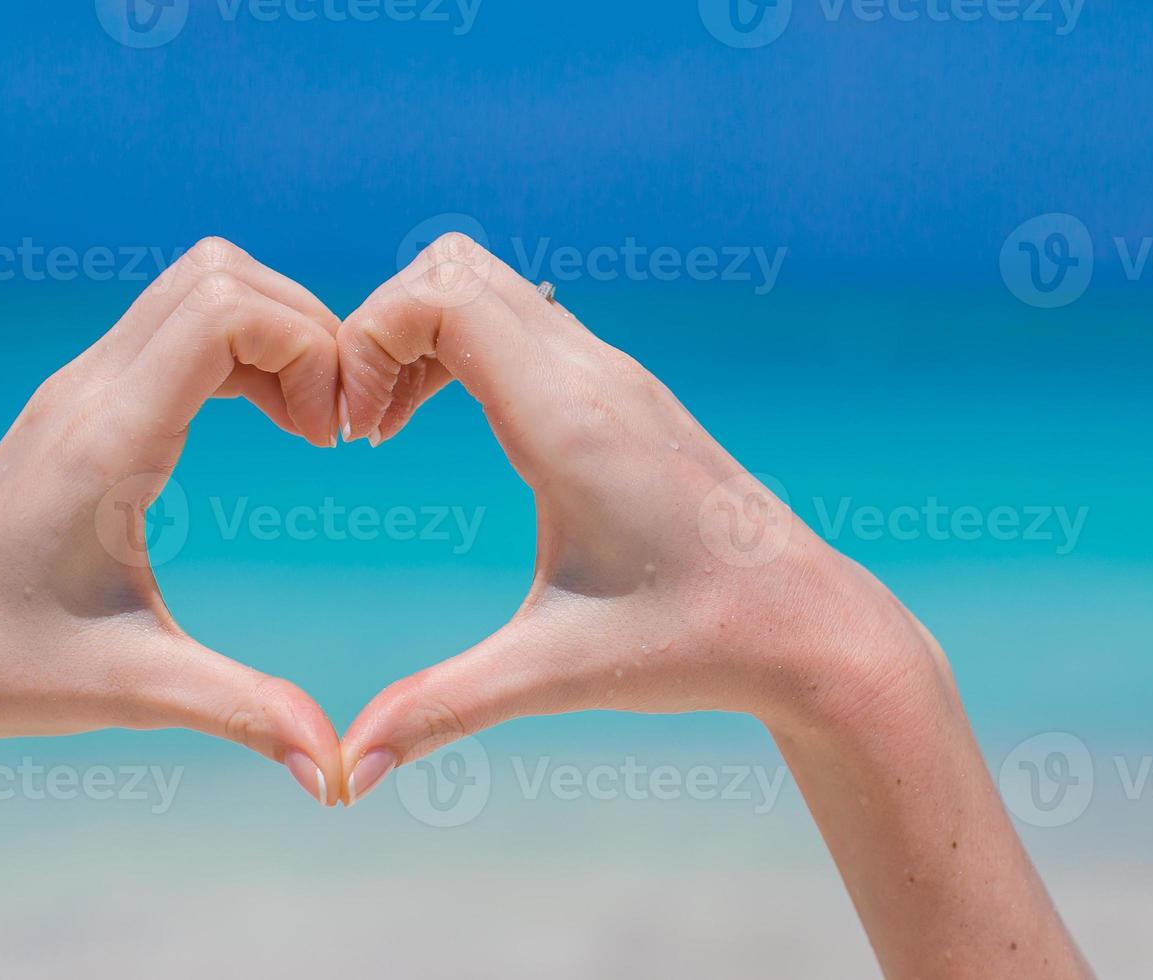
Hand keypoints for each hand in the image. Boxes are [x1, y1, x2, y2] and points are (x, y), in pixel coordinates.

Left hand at [0, 237, 346, 800]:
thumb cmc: (7, 672)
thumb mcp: (138, 694)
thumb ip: (248, 715)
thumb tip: (341, 776)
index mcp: (106, 442)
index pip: (223, 309)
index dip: (309, 348)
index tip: (334, 441)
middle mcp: (89, 391)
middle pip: (222, 271)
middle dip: (308, 330)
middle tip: (336, 429)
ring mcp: (80, 386)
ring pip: (202, 282)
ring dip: (277, 333)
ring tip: (312, 427)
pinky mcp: (84, 399)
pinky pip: (181, 322)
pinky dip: (246, 348)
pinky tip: (272, 425)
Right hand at [330, 235, 1085, 977]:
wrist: (807, 625)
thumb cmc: (692, 644)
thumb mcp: (554, 674)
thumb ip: (441, 711)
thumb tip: (344, 774)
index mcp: (571, 420)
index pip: (438, 294)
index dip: (365, 340)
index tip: (351, 436)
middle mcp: (596, 375)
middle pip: (453, 265)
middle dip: (379, 326)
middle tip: (359, 424)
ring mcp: (617, 375)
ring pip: (491, 284)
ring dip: (421, 335)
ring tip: (388, 425)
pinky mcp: (628, 392)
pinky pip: (524, 320)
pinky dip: (466, 347)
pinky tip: (451, 425)